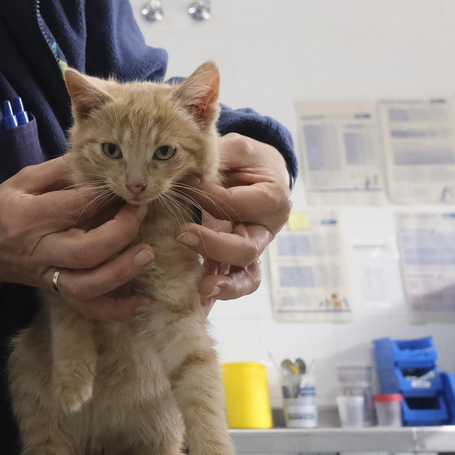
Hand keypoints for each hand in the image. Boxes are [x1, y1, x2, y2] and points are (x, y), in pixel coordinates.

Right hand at [0, 157, 154, 321]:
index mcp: (28, 217)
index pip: (72, 208)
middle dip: (120, 233)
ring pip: (86, 285)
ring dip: (121, 272)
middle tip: (141, 211)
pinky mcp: (54, 291)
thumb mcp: (21, 180)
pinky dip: (114, 310)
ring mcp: (47, 275)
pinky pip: (85, 308)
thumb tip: (97, 162)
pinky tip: (141, 304)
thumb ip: (58, 171)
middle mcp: (39, 250)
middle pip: (85, 251)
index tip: (124, 185)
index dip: (103, 196)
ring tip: (147, 254)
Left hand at [173, 134, 292, 310]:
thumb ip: (219, 156)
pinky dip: (217, 295)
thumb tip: (188, 172)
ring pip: (245, 276)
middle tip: (181, 234)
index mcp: (273, 198)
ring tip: (202, 288)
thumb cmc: (244, 158)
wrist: (254, 171)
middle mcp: (267, 229)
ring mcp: (253, 249)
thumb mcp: (236, 148)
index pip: (236, 204)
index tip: (184, 184)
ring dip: (223, 284)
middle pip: (244, 248)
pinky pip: (233, 283)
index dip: (208, 195)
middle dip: (212, 244)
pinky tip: (197, 306)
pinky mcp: (238, 261)